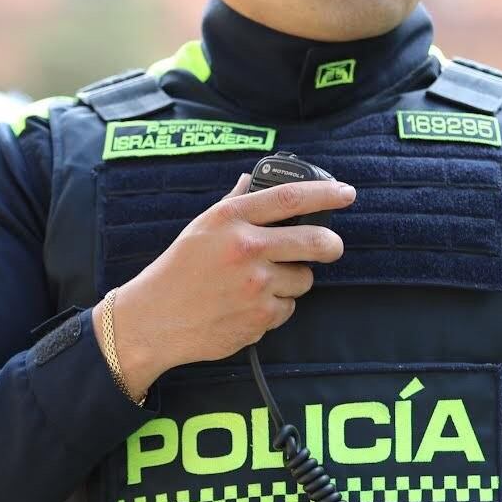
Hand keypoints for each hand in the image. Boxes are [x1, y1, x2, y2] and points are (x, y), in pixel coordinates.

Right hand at [109, 173, 353, 393]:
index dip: (326, 193)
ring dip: (293, 280)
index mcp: (230, 219)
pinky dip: (276, 307)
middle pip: (315, 241)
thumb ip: (233, 203)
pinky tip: (249, 305)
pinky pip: (288, 308)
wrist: (154, 320)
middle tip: (332, 246)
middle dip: (332, 244)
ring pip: (304, 279)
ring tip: (262, 283)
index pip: (290, 197)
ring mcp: (255, 285)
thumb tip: (253, 181)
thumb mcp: (200, 227)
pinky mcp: (259, 318)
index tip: (346, 193)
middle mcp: (246, 248)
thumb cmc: (176, 270)